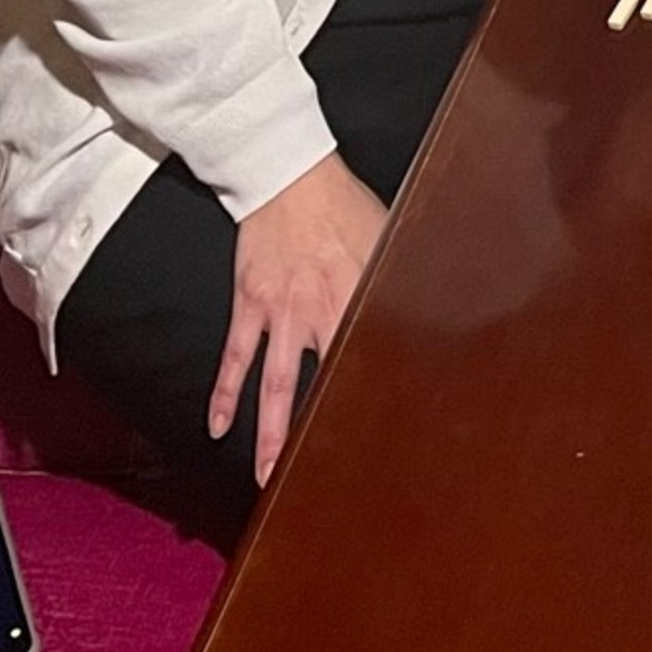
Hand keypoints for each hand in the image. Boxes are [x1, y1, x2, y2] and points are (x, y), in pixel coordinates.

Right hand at [214, 154, 386, 485]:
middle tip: (319, 473)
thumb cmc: (344, 205)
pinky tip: (219, 425)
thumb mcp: (386, 235)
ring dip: (271, 432)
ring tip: (268, 474)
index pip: (368, 353)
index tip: (380, 430)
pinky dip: (225, 393)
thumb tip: (432, 298)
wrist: (291, 177)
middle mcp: (319, 309)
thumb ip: (399, 273)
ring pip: (275, 383)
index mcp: (358, 293)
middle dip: (319, 429)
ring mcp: (280, 311)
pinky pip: (236, 356)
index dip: (373, 392)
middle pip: (321, 381)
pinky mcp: (250, 304)